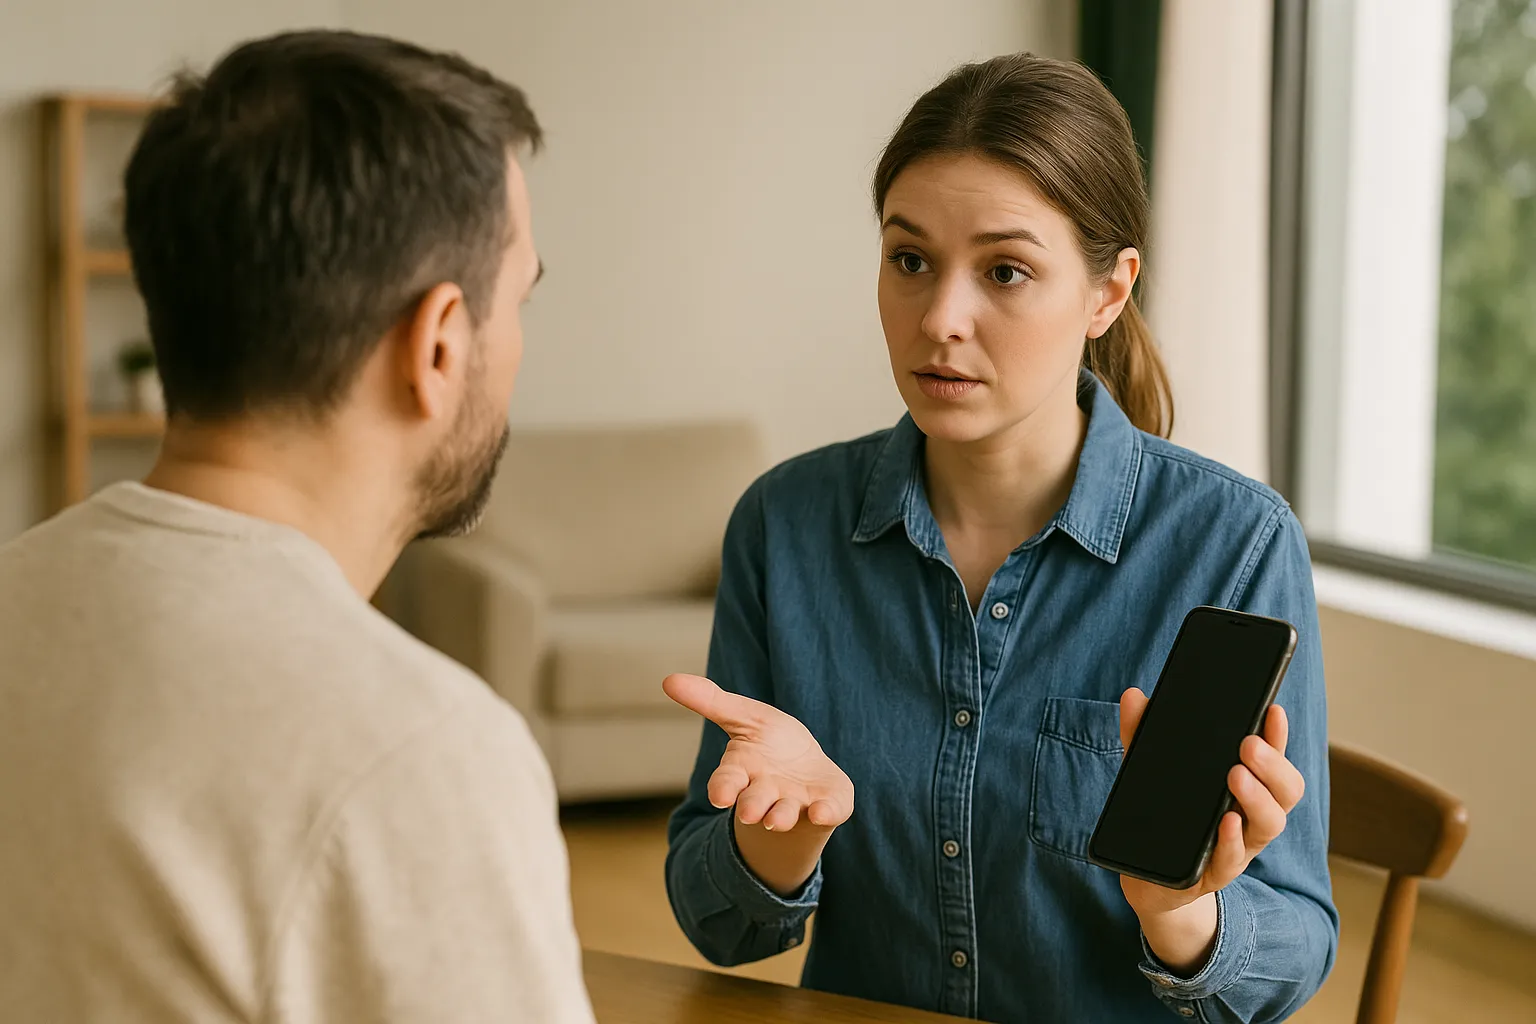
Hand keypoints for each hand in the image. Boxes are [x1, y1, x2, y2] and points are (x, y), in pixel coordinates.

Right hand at [663, 673, 853, 832]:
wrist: (809, 775)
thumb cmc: (772, 746)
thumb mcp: (745, 718)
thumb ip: (711, 702)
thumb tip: (667, 679)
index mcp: (743, 773)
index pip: (727, 782)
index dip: (723, 789)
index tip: (720, 797)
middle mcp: (767, 793)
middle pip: (754, 803)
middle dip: (752, 806)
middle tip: (750, 812)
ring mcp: (796, 803)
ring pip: (784, 813)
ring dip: (781, 816)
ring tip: (777, 819)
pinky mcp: (827, 805)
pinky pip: (828, 811)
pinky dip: (825, 812)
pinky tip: (822, 812)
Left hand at [1115, 688, 1305, 972]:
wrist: (1149, 880)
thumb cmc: (1163, 817)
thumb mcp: (1148, 771)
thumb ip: (1141, 734)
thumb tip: (1133, 696)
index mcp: (1245, 787)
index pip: (1273, 757)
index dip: (1277, 735)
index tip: (1272, 709)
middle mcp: (1251, 816)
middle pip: (1285, 792)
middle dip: (1272, 766)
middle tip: (1249, 744)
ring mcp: (1238, 847)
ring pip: (1268, 826)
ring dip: (1257, 799)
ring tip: (1237, 776)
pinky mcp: (1214, 874)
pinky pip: (1232, 861)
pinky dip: (1231, 841)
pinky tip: (1225, 822)